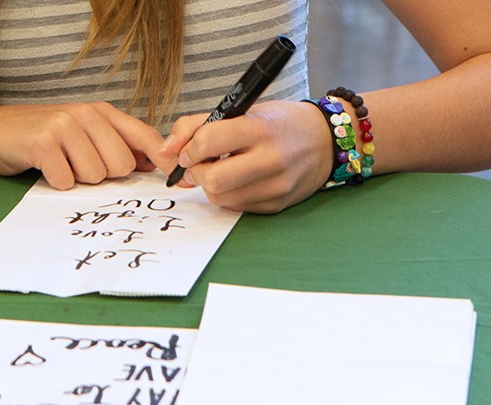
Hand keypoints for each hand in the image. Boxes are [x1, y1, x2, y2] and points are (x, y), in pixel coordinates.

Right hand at [0, 102, 162, 189]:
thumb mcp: (81, 133)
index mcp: (101, 112)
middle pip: (121, 165)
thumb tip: (154, 163)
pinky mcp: (43, 143)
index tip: (176, 181)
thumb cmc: (39, 138)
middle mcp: (86, 114)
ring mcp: (64, 126)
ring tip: (59, 164)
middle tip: (77, 166)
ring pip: (95, 176)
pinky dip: (54, 183)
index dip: (163, 161)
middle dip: (102, 176)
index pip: (145, 137)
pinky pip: (66, 181)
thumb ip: (116, 145)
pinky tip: (43, 169)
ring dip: (76, 180)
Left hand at [157, 100, 333, 213]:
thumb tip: (165, 151)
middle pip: (213, 179)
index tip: (189, 150)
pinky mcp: (277, 205)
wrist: (325, 140)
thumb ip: (196, 125)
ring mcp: (276, 185)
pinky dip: (229, 195)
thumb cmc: (278, 123)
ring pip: (221, 198)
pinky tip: (239, 180)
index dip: (189, 149)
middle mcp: (271, 158)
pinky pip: (236, 207)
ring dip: (211, 186)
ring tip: (221, 170)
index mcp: (260, 128)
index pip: (208, 141)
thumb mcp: (242, 110)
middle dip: (197, 173)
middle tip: (200, 165)